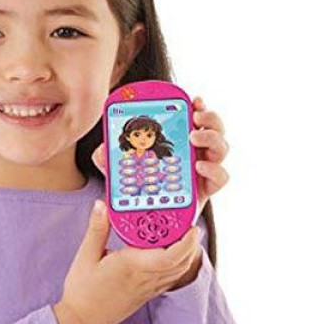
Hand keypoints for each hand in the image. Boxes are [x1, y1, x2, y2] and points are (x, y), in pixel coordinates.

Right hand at [55, 201, 203, 323]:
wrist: (82, 321)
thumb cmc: (83, 291)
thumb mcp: (86, 255)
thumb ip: (97, 228)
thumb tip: (102, 205)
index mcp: (133, 266)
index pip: (170, 255)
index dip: (186, 242)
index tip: (191, 227)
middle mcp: (145, 279)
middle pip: (181, 262)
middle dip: (191, 244)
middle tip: (190, 225)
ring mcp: (148, 289)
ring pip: (178, 271)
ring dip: (186, 255)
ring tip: (184, 237)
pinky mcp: (147, 294)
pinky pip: (170, 279)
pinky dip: (178, 266)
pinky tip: (172, 255)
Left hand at [90, 94, 231, 225]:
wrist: (151, 224)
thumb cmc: (141, 192)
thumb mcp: (120, 173)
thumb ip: (109, 161)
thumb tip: (101, 150)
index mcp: (180, 144)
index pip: (196, 120)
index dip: (199, 107)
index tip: (194, 100)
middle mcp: (196, 153)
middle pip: (215, 129)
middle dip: (210, 118)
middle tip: (195, 118)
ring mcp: (204, 171)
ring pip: (222, 148)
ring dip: (212, 138)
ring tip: (194, 138)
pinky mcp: (207, 190)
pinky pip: (222, 177)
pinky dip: (214, 169)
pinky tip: (199, 166)